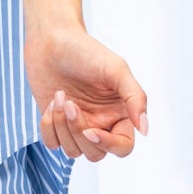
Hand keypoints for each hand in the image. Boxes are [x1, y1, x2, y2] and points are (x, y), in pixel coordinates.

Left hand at [24, 24, 148, 160]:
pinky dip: (48, 127)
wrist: (51, 40)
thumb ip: (135, 98)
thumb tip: (144, 128)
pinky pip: (53, 143)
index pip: (123, 146)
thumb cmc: (85, 50)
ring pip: (73, 151)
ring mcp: (77, 125)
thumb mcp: (116, 69)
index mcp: (120, 113)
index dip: (108, 145)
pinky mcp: (56, 123)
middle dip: (78, 131)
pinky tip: (50, 103)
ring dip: (62, 126)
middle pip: (95, 153)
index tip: (90, 130)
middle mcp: (101, 123)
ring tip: (60, 96)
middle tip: (70, 103)